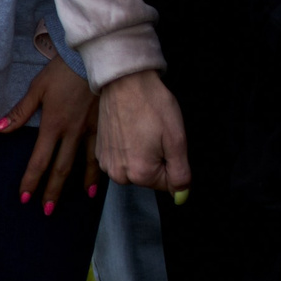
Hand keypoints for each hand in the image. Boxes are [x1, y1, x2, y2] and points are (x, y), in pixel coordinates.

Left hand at [0, 57, 98, 213]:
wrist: (98, 56)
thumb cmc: (65, 70)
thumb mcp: (38, 87)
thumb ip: (20, 112)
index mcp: (54, 125)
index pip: (40, 160)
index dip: (31, 181)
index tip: (25, 198)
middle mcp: (73, 131)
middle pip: (63, 167)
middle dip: (54, 190)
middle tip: (48, 210)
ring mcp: (93, 128)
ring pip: (89, 161)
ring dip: (86, 181)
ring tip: (87, 197)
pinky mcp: (108, 122)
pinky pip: (105, 147)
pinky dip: (105, 162)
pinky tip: (108, 170)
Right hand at [94, 69, 189, 195]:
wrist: (125, 84)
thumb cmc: (154, 107)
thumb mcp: (176, 139)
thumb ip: (180, 172)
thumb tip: (181, 197)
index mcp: (140, 174)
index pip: (168, 183)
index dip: (175, 161)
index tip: (168, 140)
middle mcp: (119, 175)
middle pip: (150, 176)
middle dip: (159, 158)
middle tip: (157, 133)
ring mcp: (106, 164)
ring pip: (136, 167)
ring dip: (144, 153)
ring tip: (144, 129)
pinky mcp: (99, 153)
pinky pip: (123, 159)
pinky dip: (130, 148)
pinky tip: (131, 128)